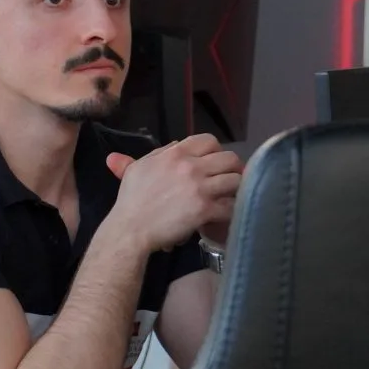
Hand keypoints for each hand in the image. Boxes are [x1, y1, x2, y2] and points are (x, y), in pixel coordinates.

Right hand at [102, 134, 243, 252]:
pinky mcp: (205, 209)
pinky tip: (225, 212)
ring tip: (229, 196)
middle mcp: (191, 167)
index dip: (215, 150)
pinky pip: (232, 205)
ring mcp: (200, 188)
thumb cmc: (132, 198)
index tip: (212, 162)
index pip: (208, 140)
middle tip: (227, 178)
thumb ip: (158, 153)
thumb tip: (176, 144)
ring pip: (236, 180)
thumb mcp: (138, 168)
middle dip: (232, 168)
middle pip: (229, 158)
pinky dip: (232, 209)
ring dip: (235, 188)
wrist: (132, 228)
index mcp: (175, 154)